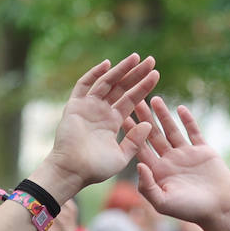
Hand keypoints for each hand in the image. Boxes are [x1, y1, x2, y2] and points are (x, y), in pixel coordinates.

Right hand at [31, 54, 159, 201]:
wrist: (73, 172)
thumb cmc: (96, 169)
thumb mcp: (122, 156)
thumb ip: (135, 141)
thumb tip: (149, 124)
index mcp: (113, 122)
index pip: (131, 99)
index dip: (143, 87)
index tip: (156, 74)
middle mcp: (101, 111)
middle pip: (121, 87)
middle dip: (136, 74)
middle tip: (151, 60)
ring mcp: (88, 107)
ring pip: (107, 82)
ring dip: (121, 69)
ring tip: (136, 58)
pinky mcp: (75, 106)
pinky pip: (84, 85)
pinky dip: (94, 74)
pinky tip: (108, 64)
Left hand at [130, 97, 229, 230]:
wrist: (219, 210)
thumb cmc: (189, 211)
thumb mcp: (163, 203)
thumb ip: (147, 186)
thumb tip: (138, 165)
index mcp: (158, 171)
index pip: (140, 148)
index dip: (131, 133)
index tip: (121, 117)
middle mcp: (169, 160)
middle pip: (153, 135)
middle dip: (144, 118)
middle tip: (134, 100)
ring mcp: (186, 154)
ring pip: (171, 130)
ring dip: (163, 115)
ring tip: (154, 99)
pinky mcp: (203, 151)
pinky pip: (194, 132)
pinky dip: (188, 120)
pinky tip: (180, 108)